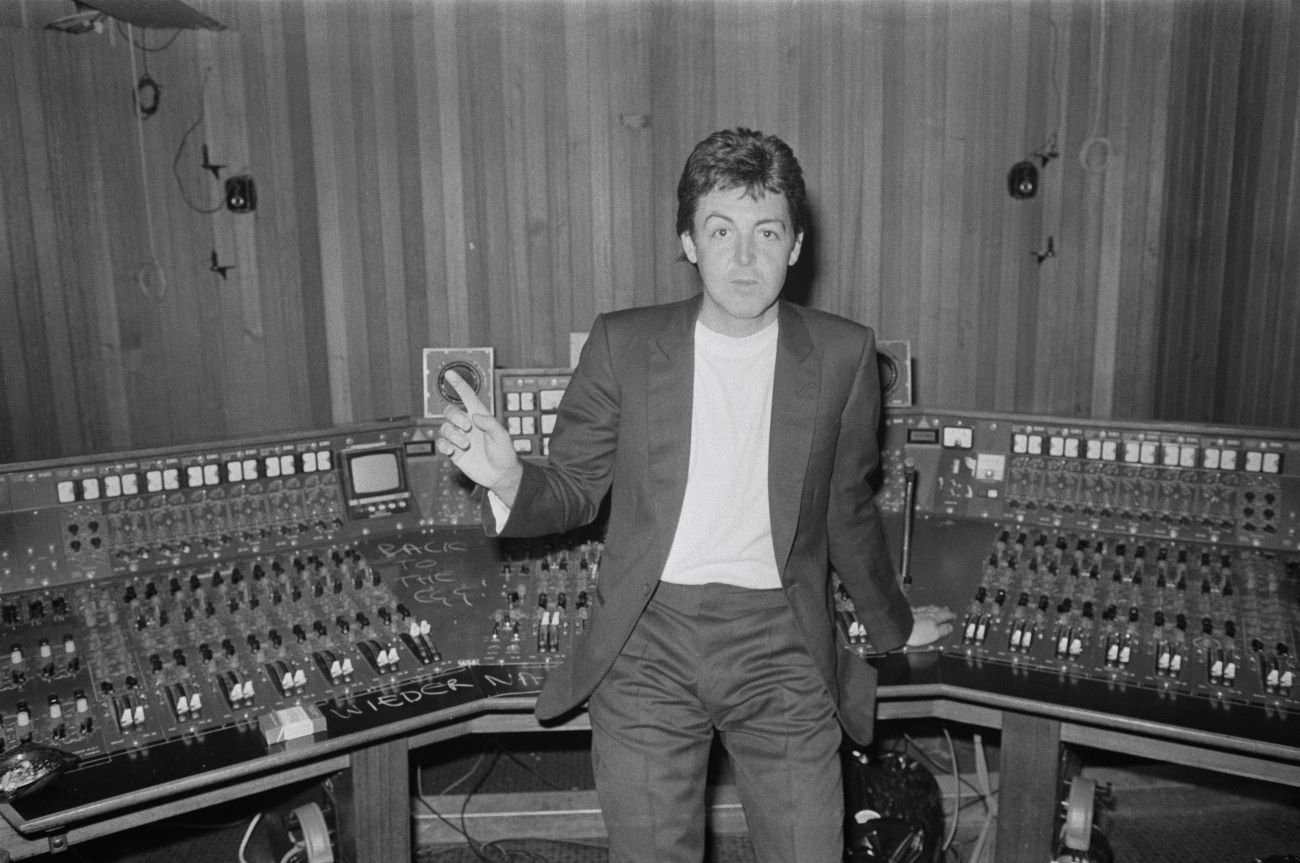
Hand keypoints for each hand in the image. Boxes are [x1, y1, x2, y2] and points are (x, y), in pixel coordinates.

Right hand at [434, 370, 523, 504]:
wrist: (501, 475)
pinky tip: (453, 450)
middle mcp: (468, 426)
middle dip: (455, 417)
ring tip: (466, 445)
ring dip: (453, 435)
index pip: (467, 397)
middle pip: (450, 411)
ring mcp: (460, 438)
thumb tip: (474, 416)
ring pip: (444, 428)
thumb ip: (490, 424)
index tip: (449, 374)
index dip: (459, 385)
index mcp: (480, 417)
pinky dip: (444, 445)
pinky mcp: (454, 452)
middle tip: (467, 428)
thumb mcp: (502, 437)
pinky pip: (441, 444)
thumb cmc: (505, 454)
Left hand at [905, 604, 955, 647]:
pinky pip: (918, 608)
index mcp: (934, 618)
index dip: (951, 616)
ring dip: (934, 608)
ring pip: (928, 608)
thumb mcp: (934, 634)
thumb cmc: (915, 631)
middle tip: (947, 610)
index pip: (945, 616)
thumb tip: (950, 627)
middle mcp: (926, 613)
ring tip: (936, 608)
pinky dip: (921, 608)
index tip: (954, 615)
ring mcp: (917, 612)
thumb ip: (943, 630)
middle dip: (943, 610)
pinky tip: (920, 608)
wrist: (899, 627)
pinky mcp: (908, 613)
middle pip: (937, 610)